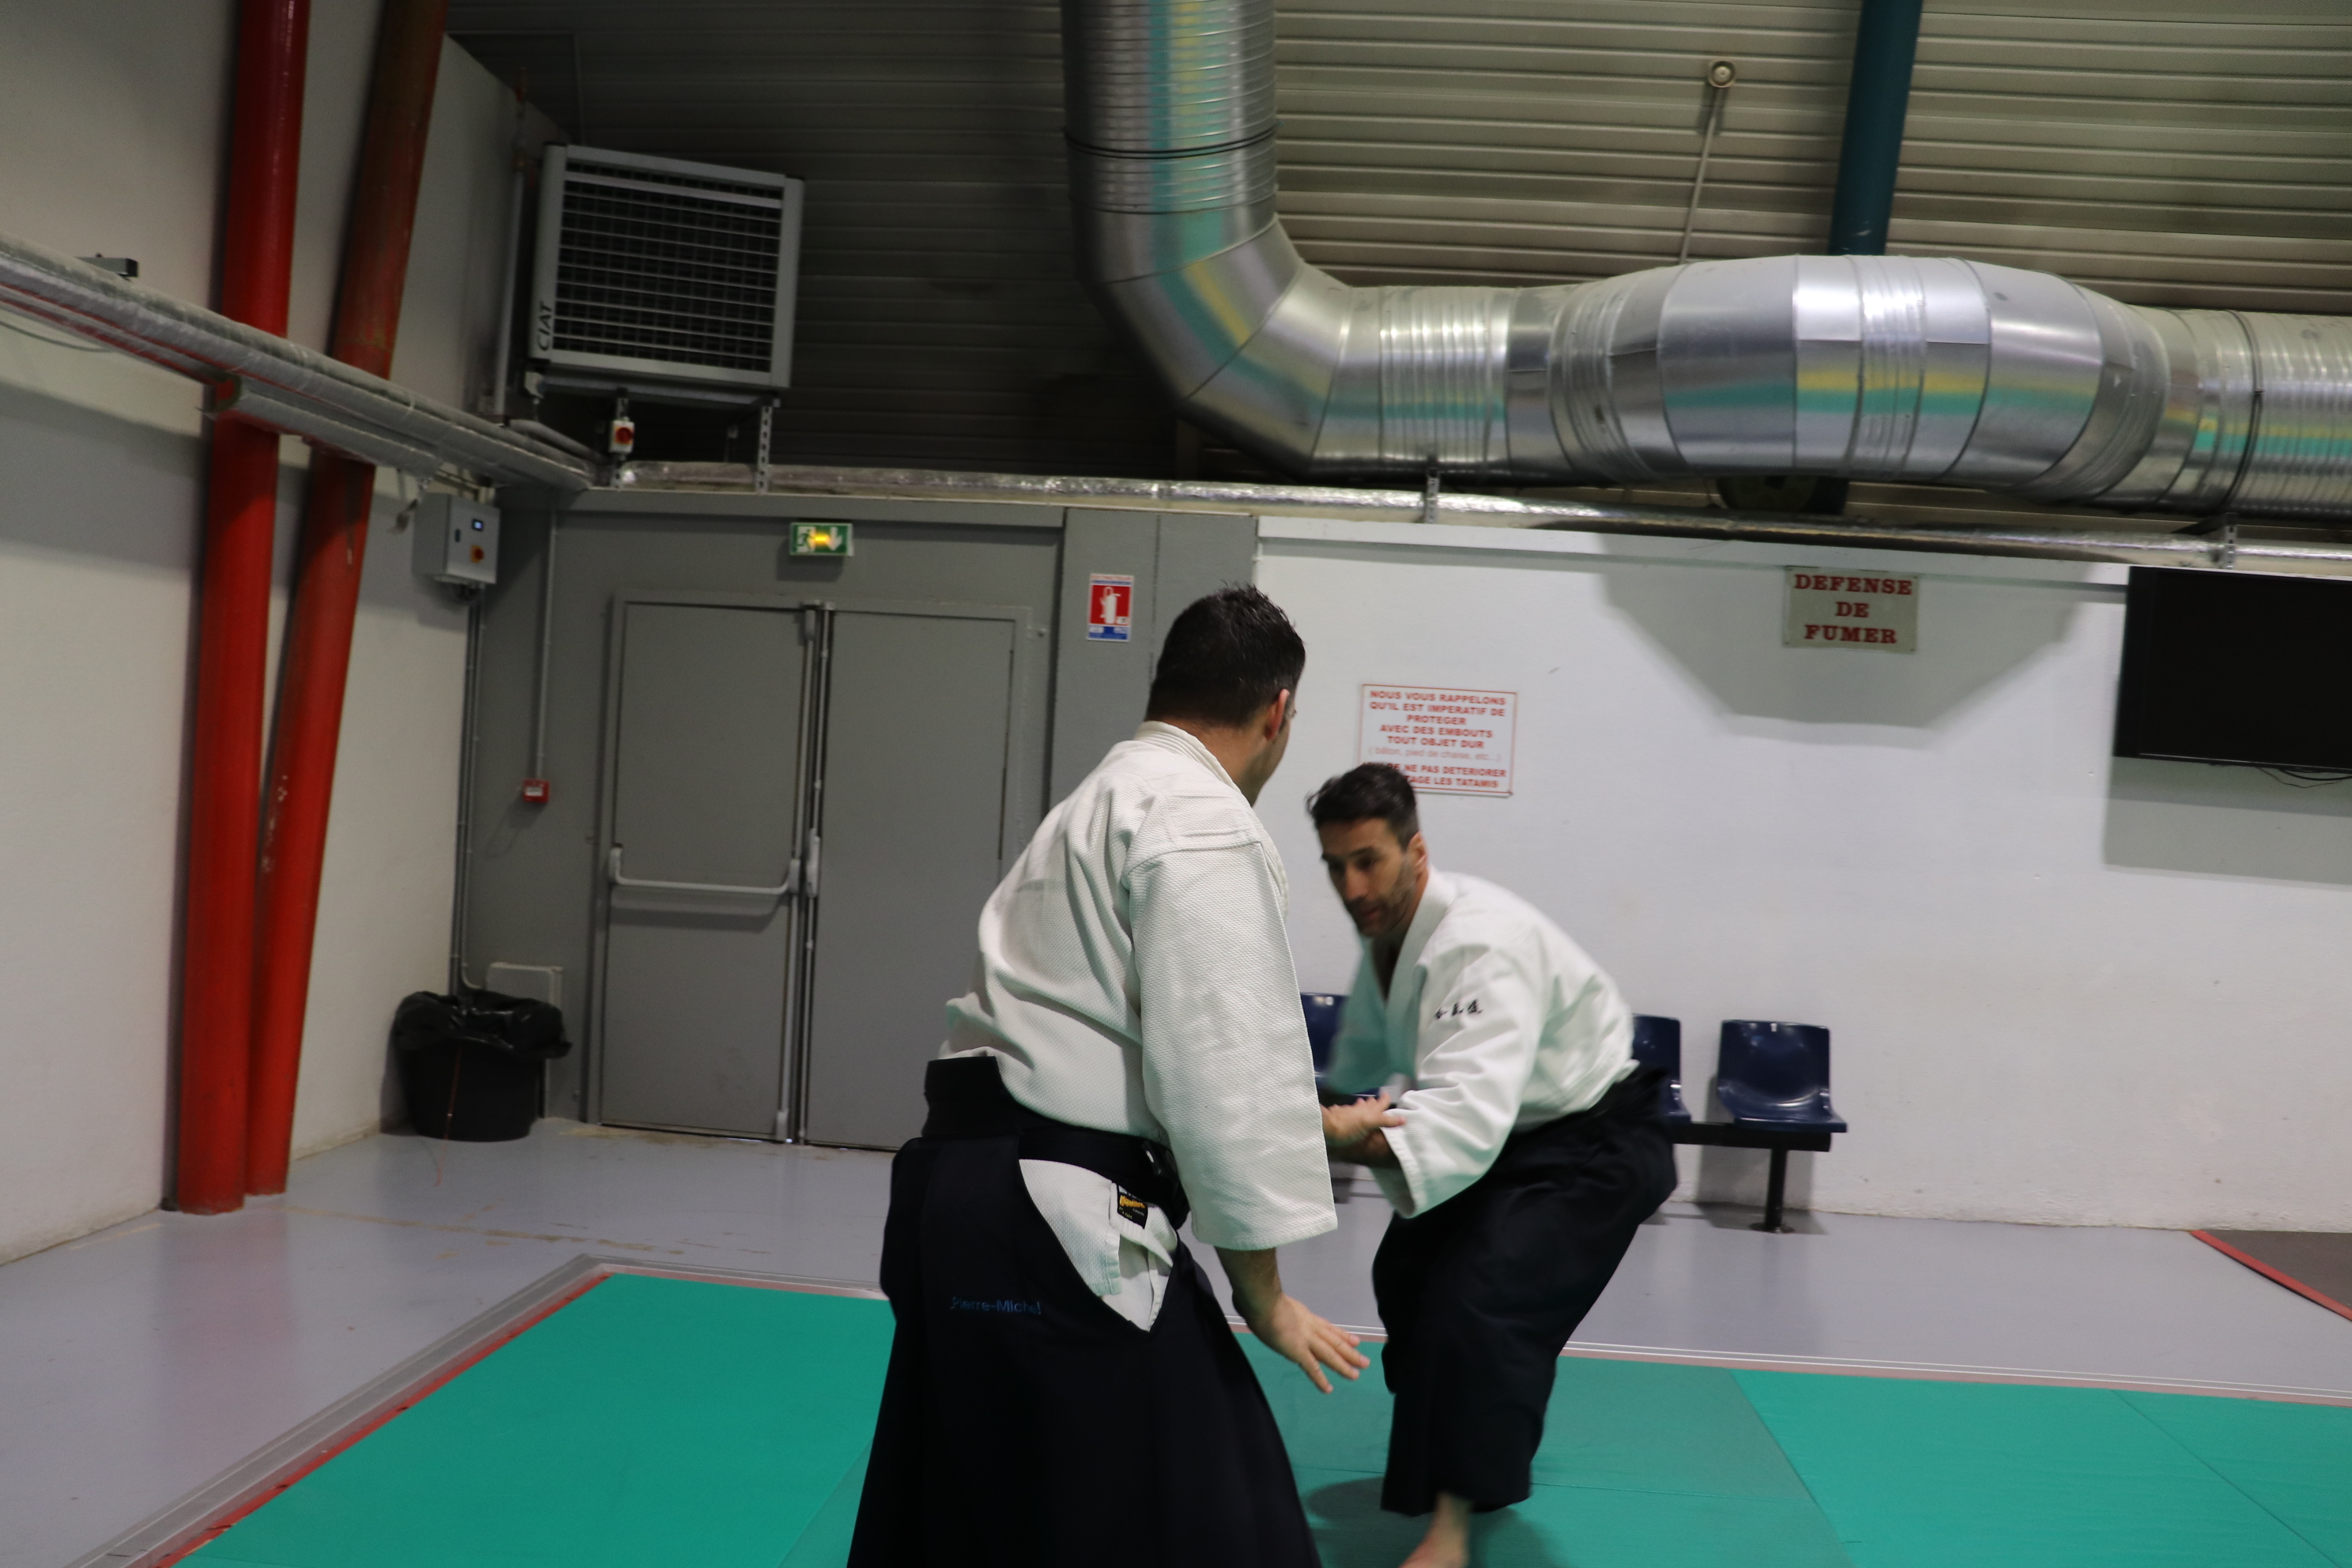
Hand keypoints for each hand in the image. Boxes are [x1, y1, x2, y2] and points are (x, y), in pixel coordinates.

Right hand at [1216, 1247, 1370, 1393]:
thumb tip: (1255, 1304)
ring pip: (1330, 1354)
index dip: (1341, 1334)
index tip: (1354, 1340)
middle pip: (1333, 1341)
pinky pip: (1312, 1368)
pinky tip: (1328, 1389)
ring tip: (1357, 1374)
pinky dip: (1320, 1379)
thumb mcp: (1271, 1300)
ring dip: (1344, 1366)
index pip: (1327, 1327)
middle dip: (1349, 1352)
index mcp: (1303, 1315)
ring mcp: (1305, 1339)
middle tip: (1364, 1362)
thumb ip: (1270, 1304)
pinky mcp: (1298, 1351)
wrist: (1261, 1300)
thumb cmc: (1259, 1297)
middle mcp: (1309, 1327)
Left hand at [1323, 1090, 1404, 1158]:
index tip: (1387, 1094)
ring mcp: (1347, 1112)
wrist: (1325, 1126)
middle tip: (1376, 1098)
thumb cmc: (1348, 1127)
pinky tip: (1342, 1110)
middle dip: (1374, 1102)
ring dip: (1361, 1105)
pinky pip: (1343, 1111)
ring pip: (1356, 1107)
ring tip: (1362, 1101)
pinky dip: (1346, 1110)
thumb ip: (1385, 1121)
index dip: (1384, 1100)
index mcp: (1368, 1111)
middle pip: (1368, 1104)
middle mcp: (1358, 1109)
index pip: (1380, 1104)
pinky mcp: (1336, 1116)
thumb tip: (1404, 1119)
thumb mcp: (1370, 1123)